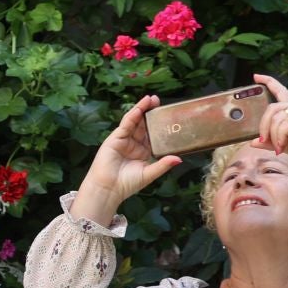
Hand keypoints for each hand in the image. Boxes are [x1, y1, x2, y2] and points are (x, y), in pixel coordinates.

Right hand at [74, 94, 183, 222]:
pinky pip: (126, 125)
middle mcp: (134, 144)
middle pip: (144, 124)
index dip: (159, 124)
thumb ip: (163, 164)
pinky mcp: (115, 138)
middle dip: (151, 112)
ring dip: (142, 109)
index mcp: (143, 151)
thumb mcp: (149, 173)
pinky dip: (133, 116)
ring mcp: (124, 140)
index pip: (153, 134)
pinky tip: (139, 108)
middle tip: (158, 100)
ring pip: (135, 121)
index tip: (168, 114)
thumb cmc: (127, 184)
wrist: (109, 188)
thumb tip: (179, 159)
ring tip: (150, 99)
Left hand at [250, 73, 287, 165]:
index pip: (280, 91)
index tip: (256, 76)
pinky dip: (281, 136)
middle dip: (264, 126)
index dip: (268, 82)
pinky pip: (285, 123)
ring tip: (279, 147)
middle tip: (263, 140)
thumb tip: (252, 142)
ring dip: (273, 135)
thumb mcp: (285, 144)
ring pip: (277, 117)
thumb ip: (270, 141)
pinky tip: (283, 144)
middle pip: (271, 108)